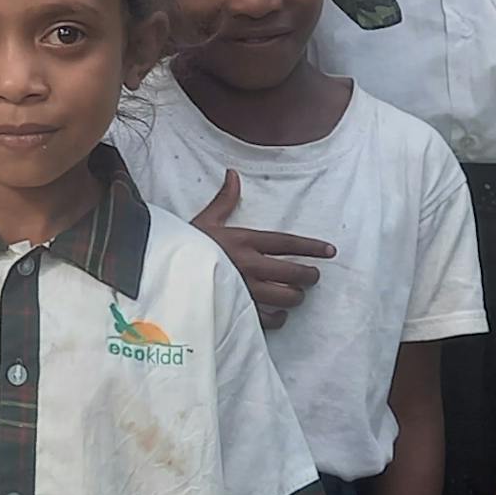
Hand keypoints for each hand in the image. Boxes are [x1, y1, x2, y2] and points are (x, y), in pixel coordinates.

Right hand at [196, 168, 330, 326]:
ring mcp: (246, 291)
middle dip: (309, 275)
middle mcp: (249, 266)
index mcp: (244, 241)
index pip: (287, 243)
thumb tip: (233, 174)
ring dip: (295, 296)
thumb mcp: (204, 221)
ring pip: (286, 297)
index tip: (330, 251)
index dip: (311, 247)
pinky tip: (279, 314)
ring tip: (295, 294)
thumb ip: (224, 201)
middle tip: (313, 276)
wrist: (165, 274)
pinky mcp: (239, 311)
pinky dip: (279, 318)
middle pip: (293, 272)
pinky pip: (270, 319)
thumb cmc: (185, 247)